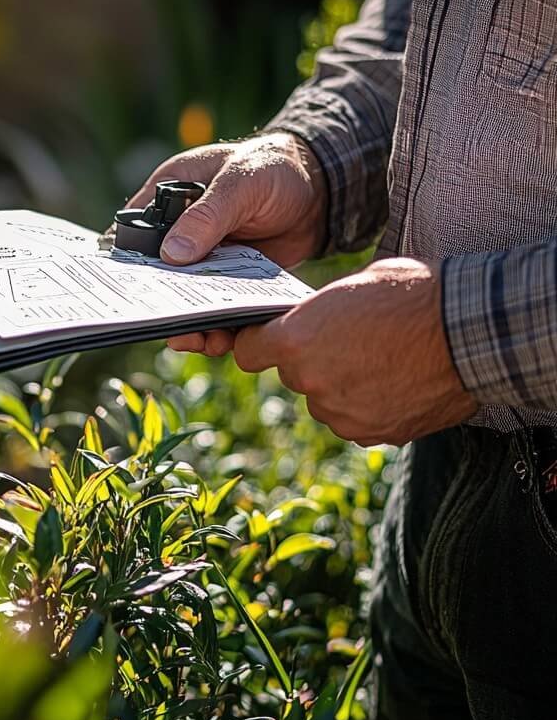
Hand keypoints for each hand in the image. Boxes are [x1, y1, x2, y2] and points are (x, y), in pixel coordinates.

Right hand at [132, 133, 326, 356]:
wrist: (320, 190)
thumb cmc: (273, 168)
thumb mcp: (240, 183)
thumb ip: (207, 216)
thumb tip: (170, 254)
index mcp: (170, 193)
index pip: (135, 229)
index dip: (128, 260)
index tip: (127, 289)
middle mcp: (180, 227)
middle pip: (158, 270)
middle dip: (161, 299)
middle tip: (165, 325)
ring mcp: (205, 254)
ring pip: (187, 293)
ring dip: (189, 319)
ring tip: (196, 340)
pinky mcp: (229, 275)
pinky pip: (217, 303)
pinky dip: (218, 324)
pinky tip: (222, 339)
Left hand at [229, 258, 475, 445]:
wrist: (471, 332)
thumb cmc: (412, 294)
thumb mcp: (351, 286)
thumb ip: (317, 312)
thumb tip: (308, 322)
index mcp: (295, 340)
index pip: (249, 352)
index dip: (260, 344)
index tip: (271, 339)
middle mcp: (310, 382)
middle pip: (293, 375)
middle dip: (312, 360)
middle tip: (349, 340)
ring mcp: (341, 413)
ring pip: (326, 400)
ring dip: (342, 385)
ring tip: (381, 359)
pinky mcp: (374, 434)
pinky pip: (356, 420)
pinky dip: (369, 406)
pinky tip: (396, 381)